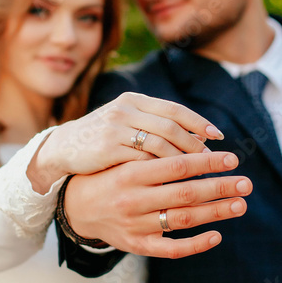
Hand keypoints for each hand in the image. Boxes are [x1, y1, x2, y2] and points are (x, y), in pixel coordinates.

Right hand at [29, 92, 223, 187]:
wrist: (64, 147)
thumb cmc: (102, 137)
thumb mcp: (127, 121)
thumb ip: (155, 124)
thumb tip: (197, 136)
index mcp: (134, 100)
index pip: (174, 109)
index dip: (198, 123)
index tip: (217, 136)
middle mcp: (126, 109)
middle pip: (171, 127)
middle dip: (195, 144)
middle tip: (213, 159)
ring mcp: (116, 128)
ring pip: (160, 144)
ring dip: (182, 160)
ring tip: (198, 174)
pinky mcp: (107, 149)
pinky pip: (142, 160)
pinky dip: (161, 171)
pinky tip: (172, 182)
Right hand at [63, 150, 251, 257]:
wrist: (74, 207)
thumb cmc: (108, 176)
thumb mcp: (126, 159)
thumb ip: (156, 154)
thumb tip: (200, 143)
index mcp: (130, 173)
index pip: (177, 165)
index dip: (207, 162)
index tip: (232, 158)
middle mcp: (132, 200)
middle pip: (184, 193)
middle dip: (219, 187)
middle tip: (246, 183)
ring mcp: (134, 225)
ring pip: (181, 219)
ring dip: (215, 212)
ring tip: (240, 204)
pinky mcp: (136, 245)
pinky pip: (170, 249)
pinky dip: (195, 244)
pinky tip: (217, 235)